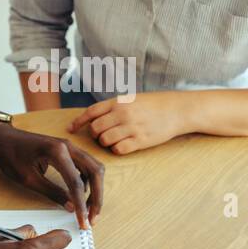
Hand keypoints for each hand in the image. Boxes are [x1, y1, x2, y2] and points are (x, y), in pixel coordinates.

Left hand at [0, 122, 103, 229]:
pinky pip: (86, 166)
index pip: (77, 182)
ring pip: (94, 168)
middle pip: (95, 172)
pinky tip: (80, 195)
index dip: (82, 204)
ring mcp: (70, 147)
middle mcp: (68, 146)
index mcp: (57, 151)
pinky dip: (88, 182)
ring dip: (95, 190)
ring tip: (87, 210)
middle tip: (93, 218)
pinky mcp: (68, 151)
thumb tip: (71, 206)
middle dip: (97, 197)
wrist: (2, 138)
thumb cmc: (10, 154)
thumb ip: (52, 192)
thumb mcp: (28, 179)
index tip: (83, 221)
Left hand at [66, 91, 190, 154]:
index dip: (78, 122)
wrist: (177, 110)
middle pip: (95, 129)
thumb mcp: (132, 99)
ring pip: (105, 140)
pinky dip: (117, 149)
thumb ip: (113, 107)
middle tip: (102, 135)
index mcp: (119, 101)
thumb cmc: (153, 104)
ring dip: (106, 143)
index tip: (70, 130)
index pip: (91, 112)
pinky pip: (119, 149)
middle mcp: (123, 113)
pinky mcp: (141, 140)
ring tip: (115, 140)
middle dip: (95, 135)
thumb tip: (93, 118)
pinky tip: (124, 145)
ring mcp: (132, 127)